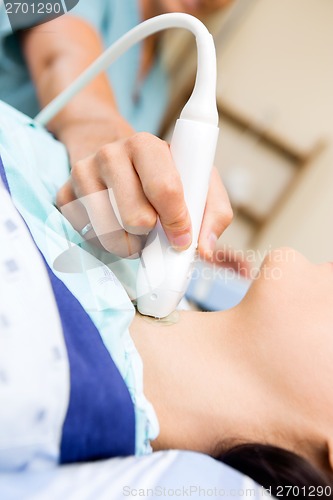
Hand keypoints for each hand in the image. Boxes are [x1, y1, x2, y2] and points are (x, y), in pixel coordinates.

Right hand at [56, 131, 232, 258]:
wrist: (114, 158)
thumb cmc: (161, 174)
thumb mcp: (196, 182)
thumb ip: (213, 212)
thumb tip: (206, 249)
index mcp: (146, 145)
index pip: (164, 189)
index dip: (177, 221)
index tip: (182, 238)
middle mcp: (110, 154)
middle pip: (136, 218)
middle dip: (151, 234)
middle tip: (154, 229)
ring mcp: (82, 174)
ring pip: (110, 234)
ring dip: (129, 243)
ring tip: (135, 229)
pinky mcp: (64, 195)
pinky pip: (88, 236)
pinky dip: (106, 242)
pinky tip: (113, 224)